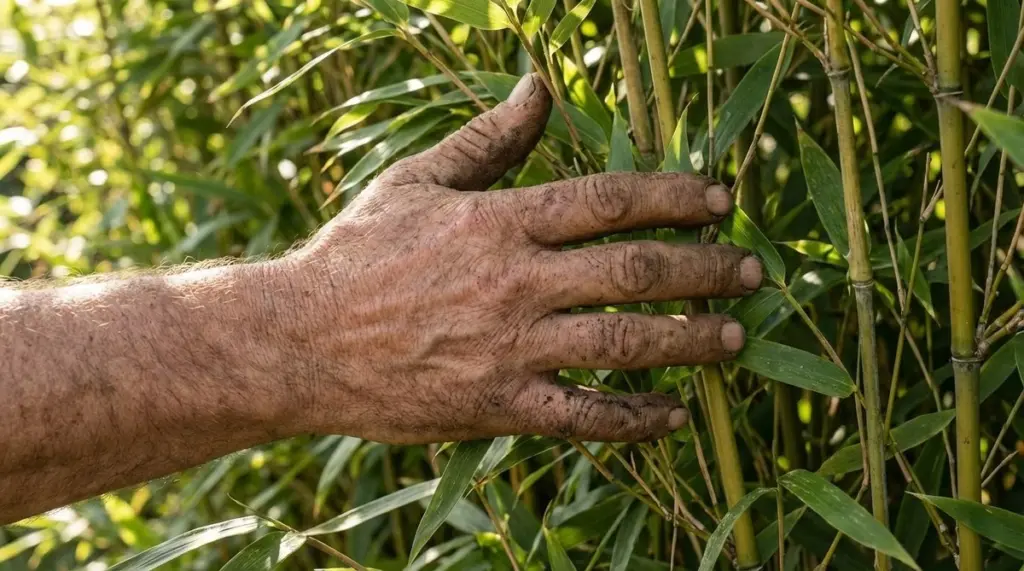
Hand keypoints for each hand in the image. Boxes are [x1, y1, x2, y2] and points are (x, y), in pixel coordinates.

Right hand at [277, 73, 762, 443]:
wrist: (301, 342)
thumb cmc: (357, 255)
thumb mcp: (416, 181)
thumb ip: (487, 138)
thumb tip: (538, 84)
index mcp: (499, 221)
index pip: (608, 201)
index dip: (674, 196)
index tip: (720, 199)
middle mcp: (515, 283)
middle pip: (634, 271)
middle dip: (704, 269)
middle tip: (750, 270)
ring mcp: (511, 349)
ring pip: (623, 343)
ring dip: (690, 340)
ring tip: (736, 338)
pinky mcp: (499, 406)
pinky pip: (584, 417)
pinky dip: (635, 419)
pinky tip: (675, 415)